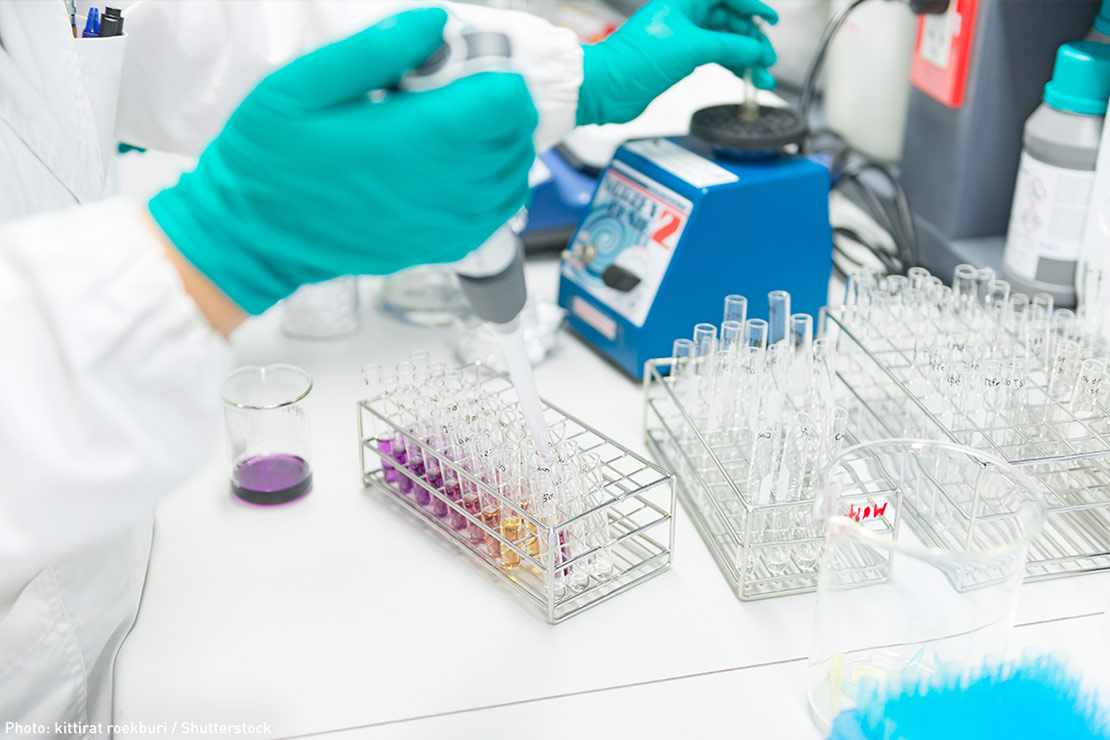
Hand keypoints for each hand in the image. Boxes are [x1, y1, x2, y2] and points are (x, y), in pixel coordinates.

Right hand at [149, 8, 537, 314]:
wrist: (255, 237)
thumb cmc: (268, 162)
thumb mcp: (299, 85)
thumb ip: (373, 49)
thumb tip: (435, 21)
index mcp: (407, 142)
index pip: (503, 103)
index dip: (493, 73)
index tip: (460, 66)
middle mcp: (438, 189)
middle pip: (515, 133)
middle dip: (494, 102)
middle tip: (447, 93)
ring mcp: (445, 223)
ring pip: (515, 171)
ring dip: (498, 140)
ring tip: (450, 126)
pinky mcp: (444, 244)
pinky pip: (500, 208)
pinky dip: (495, 179)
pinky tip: (458, 162)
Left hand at [576, 0, 777, 125]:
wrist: (608, 88)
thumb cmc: (636, 59)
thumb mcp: (692, 47)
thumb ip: (730, 46)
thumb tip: (757, 49)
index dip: (753, 7)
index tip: (771, 21)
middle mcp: (684, 14)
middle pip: (729, 20)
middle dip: (751, 39)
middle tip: (766, 58)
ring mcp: (683, 37)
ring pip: (724, 42)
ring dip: (745, 59)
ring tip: (763, 76)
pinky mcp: (680, 59)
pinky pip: (714, 57)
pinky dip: (730, 67)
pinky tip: (744, 77)